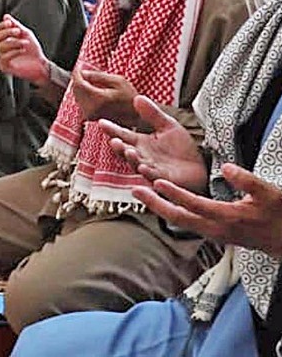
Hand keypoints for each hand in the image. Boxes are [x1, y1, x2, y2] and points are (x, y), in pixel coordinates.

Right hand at [0, 14, 51, 87]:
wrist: (41, 65)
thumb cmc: (33, 51)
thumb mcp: (25, 34)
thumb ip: (16, 25)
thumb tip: (6, 16)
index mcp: (3, 40)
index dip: (1, 26)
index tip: (10, 23)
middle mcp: (0, 49)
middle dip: (6, 33)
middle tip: (18, 31)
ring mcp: (1, 58)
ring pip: (1, 47)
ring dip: (14, 42)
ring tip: (25, 42)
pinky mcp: (5, 67)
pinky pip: (4, 57)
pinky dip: (14, 52)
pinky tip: (23, 50)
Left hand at [71, 65, 139, 124]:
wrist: (137, 118)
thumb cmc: (130, 98)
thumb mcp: (118, 81)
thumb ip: (98, 76)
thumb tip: (82, 72)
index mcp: (98, 99)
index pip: (78, 83)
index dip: (77, 72)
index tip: (79, 65)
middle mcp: (90, 109)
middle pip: (76, 89)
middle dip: (79, 78)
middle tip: (86, 70)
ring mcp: (89, 115)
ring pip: (77, 95)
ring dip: (81, 86)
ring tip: (93, 80)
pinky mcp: (89, 117)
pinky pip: (80, 101)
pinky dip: (84, 93)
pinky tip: (93, 90)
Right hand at [98, 95, 207, 192]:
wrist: (200, 169)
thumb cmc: (181, 149)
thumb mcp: (168, 126)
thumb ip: (152, 113)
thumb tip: (138, 97)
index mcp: (140, 143)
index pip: (123, 135)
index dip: (112, 130)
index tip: (102, 122)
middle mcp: (142, 156)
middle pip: (125, 152)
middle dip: (118, 147)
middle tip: (114, 141)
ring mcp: (151, 169)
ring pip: (137, 165)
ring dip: (132, 160)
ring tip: (129, 152)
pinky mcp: (164, 180)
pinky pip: (154, 177)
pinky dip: (149, 174)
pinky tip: (144, 168)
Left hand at [133, 163, 281, 256]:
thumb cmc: (279, 213)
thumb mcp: (269, 193)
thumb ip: (247, 180)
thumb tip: (226, 166)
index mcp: (228, 217)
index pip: (195, 205)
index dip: (175, 194)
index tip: (156, 182)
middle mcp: (216, 229)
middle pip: (179, 218)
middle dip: (155, 205)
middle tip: (134, 191)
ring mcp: (214, 235)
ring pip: (180, 223)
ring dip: (160, 209)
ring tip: (141, 194)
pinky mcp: (213, 234)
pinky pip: (186, 224)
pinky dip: (171, 213)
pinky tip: (160, 202)